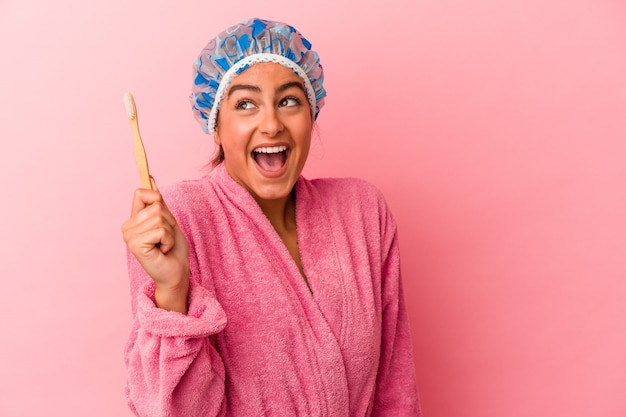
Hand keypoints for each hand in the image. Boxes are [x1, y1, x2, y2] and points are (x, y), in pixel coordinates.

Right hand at [122, 179, 188, 312]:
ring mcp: (129, 236)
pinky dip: (168, 240)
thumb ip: (158, 203)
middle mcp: (127, 226)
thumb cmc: (173, 249)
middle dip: (169, 221)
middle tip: (166, 238)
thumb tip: (150, 178)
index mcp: (133, 219)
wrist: (176, 272)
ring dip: (169, 232)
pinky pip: (160, 230)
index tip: (163, 216)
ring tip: (164, 245)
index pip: (141, 192)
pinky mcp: (135, 244)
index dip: (157, 199)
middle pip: (155, 205)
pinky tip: (163, 251)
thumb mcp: (167, 220)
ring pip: (159, 217)